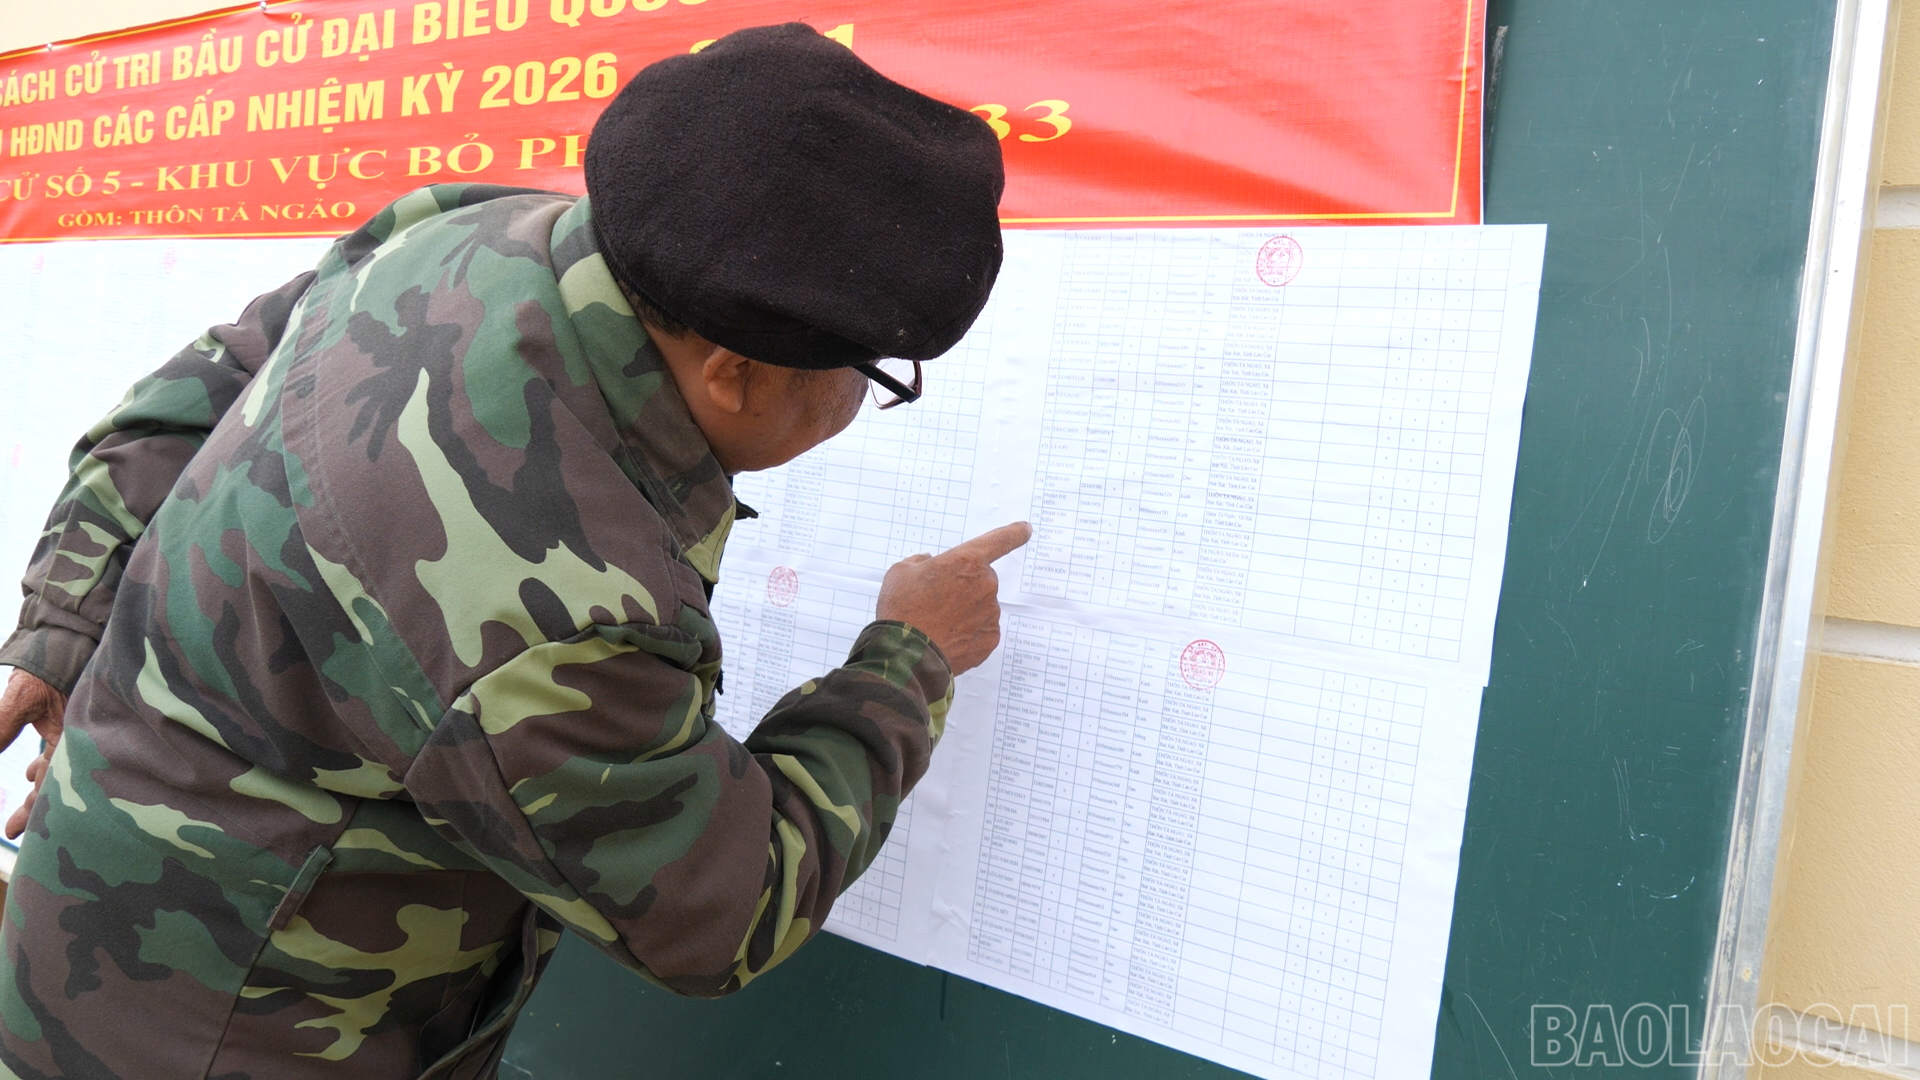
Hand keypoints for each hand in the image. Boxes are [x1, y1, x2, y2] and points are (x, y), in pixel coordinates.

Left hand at [0, 670, 65, 840]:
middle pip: (55, 782)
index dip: (32, 809)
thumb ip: (0, 727)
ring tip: (26, 797)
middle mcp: (75, 740)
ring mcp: (73, 731)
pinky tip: (32, 771)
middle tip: (15, 827)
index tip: (11, 830)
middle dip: (34, 805)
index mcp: (69, 739)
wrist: (71, 639)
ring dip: (40, 785)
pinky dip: (44, 766)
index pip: (49, 783)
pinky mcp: (68, 722)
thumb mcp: (21, 700)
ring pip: (56, 768)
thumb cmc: (51, 668)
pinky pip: (58, 753)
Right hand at [876, 521, 1030, 675]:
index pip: (999, 541)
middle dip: (964, 586)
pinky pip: (982, 629)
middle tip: (937, 600)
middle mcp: (985, 584)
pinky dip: (968, 632)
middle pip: (981, 579)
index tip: (1025, 530)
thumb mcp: (901, 572)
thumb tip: (929, 564)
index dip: (1015, 533)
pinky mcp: (990, 638)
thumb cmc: (902, 610)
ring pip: (981, 606)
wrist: (906, 655)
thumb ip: (920, 562)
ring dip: (965, 611)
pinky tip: (947, 637)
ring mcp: (990, 613)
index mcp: (966, 561)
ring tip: (937, 623)